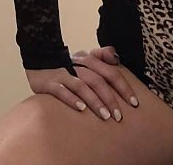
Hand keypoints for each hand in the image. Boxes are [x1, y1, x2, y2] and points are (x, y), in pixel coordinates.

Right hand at [25, 46, 139, 121]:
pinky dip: (72, 99)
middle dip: (111, 98)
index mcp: (90, 59)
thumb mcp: (86, 57)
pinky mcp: (49, 82)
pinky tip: (81, 109)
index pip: (111, 72)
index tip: (133, 102)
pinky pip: (61, 91)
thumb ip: (102, 55)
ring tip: (105, 116)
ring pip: (83, 86)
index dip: (123, 87)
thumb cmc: (67, 64)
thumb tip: (117, 57)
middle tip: (119, 115)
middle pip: (99, 80)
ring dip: (95, 101)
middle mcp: (78, 65)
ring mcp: (63, 73)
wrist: (39, 58)